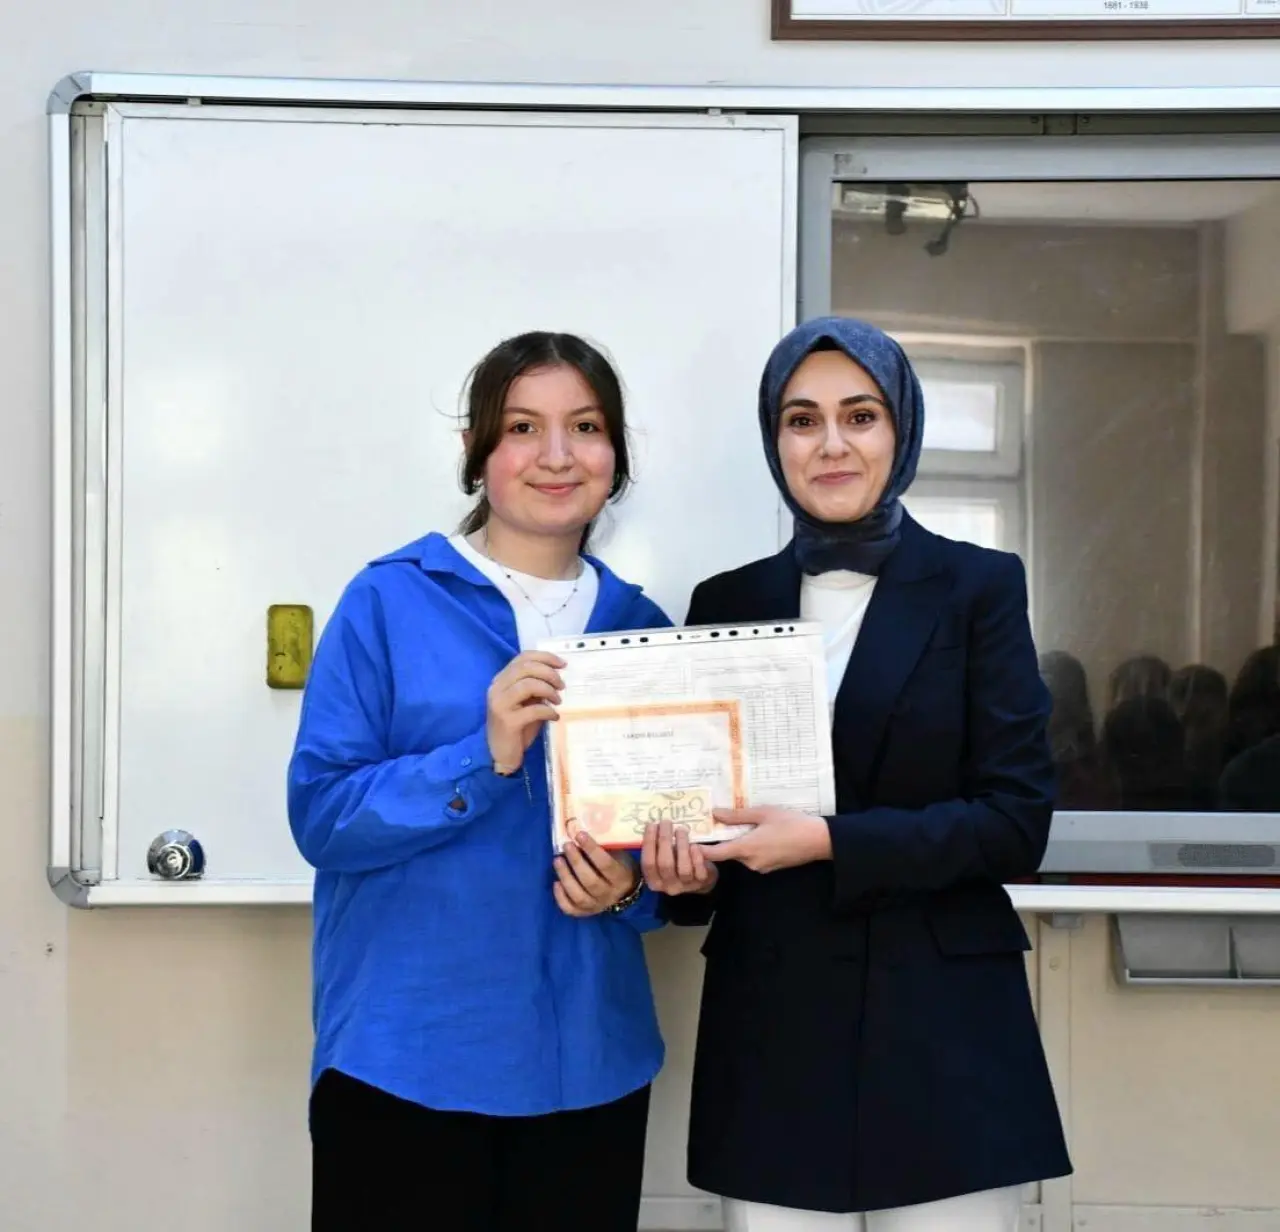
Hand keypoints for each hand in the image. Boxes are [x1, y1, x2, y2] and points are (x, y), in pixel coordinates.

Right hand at [486, 651, 565, 771]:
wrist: (501, 754)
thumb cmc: (517, 728)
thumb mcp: (527, 703)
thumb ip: (536, 687)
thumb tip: (558, 676)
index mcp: (501, 680)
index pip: (523, 657)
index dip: (545, 657)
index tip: (562, 664)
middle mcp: (497, 688)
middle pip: (526, 668)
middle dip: (549, 673)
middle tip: (562, 685)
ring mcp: (500, 704)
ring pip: (528, 684)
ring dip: (548, 690)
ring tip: (557, 701)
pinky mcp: (507, 721)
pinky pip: (532, 709)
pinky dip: (548, 711)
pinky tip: (554, 716)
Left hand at [553, 833, 641, 917]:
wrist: (625, 890)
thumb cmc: (620, 865)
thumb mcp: (619, 854)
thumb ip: (605, 847)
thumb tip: (581, 832)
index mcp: (620, 878)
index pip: (605, 864)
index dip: (591, 849)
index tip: (579, 834)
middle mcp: (609, 894)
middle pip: (590, 881)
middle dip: (576, 862)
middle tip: (566, 845)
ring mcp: (597, 906)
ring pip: (579, 896)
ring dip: (566, 877)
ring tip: (557, 860)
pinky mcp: (586, 913)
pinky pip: (571, 909)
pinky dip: (561, 898)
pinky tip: (556, 883)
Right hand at [640, 821, 717, 895]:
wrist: (697, 877)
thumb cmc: (675, 862)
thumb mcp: (662, 857)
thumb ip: (656, 847)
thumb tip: (651, 825)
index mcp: (653, 880)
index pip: (648, 863)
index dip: (649, 843)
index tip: (652, 824)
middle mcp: (668, 886)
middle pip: (665, 864)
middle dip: (665, 840)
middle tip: (666, 822)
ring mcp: (685, 886)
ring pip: (683, 869)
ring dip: (682, 846)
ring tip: (681, 830)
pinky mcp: (701, 883)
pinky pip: (699, 872)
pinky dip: (696, 857)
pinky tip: (695, 845)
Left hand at [702, 807, 832, 873]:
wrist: (819, 840)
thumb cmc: (791, 823)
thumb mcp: (763, 813)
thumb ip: (737, 816)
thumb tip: (715, 814)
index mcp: (745, 848)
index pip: (714, 854)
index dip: (699, 850)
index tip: (690, 841)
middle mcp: (750, 862)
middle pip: (728, 853)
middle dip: (724, 840)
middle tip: (720, 822)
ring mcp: (761, 867)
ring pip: (742, 854)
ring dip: (740, 842)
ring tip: (747, 824)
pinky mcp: (770, 868)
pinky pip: (754, 857)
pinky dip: (752, 847)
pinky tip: (762, 833)